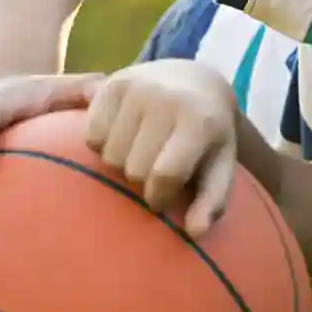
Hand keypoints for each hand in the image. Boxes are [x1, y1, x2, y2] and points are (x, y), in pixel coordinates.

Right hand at [84, 59, 240, 237]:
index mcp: (199, 122)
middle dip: (142, 179)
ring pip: (109, 156)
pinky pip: (91, 137)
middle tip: (155, 167)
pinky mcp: (111, 84)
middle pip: (133, 169)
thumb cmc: (208, 133)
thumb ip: (212, 201)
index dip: (160, 197)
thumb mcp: (220, 165)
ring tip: (141, 149)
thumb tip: (195, 232)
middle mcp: (167, 100)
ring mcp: (137, 88)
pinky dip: (103, 144)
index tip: (164, 197)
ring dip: (121, 163)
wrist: (195, 78)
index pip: (165, 175)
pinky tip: (124, 134)